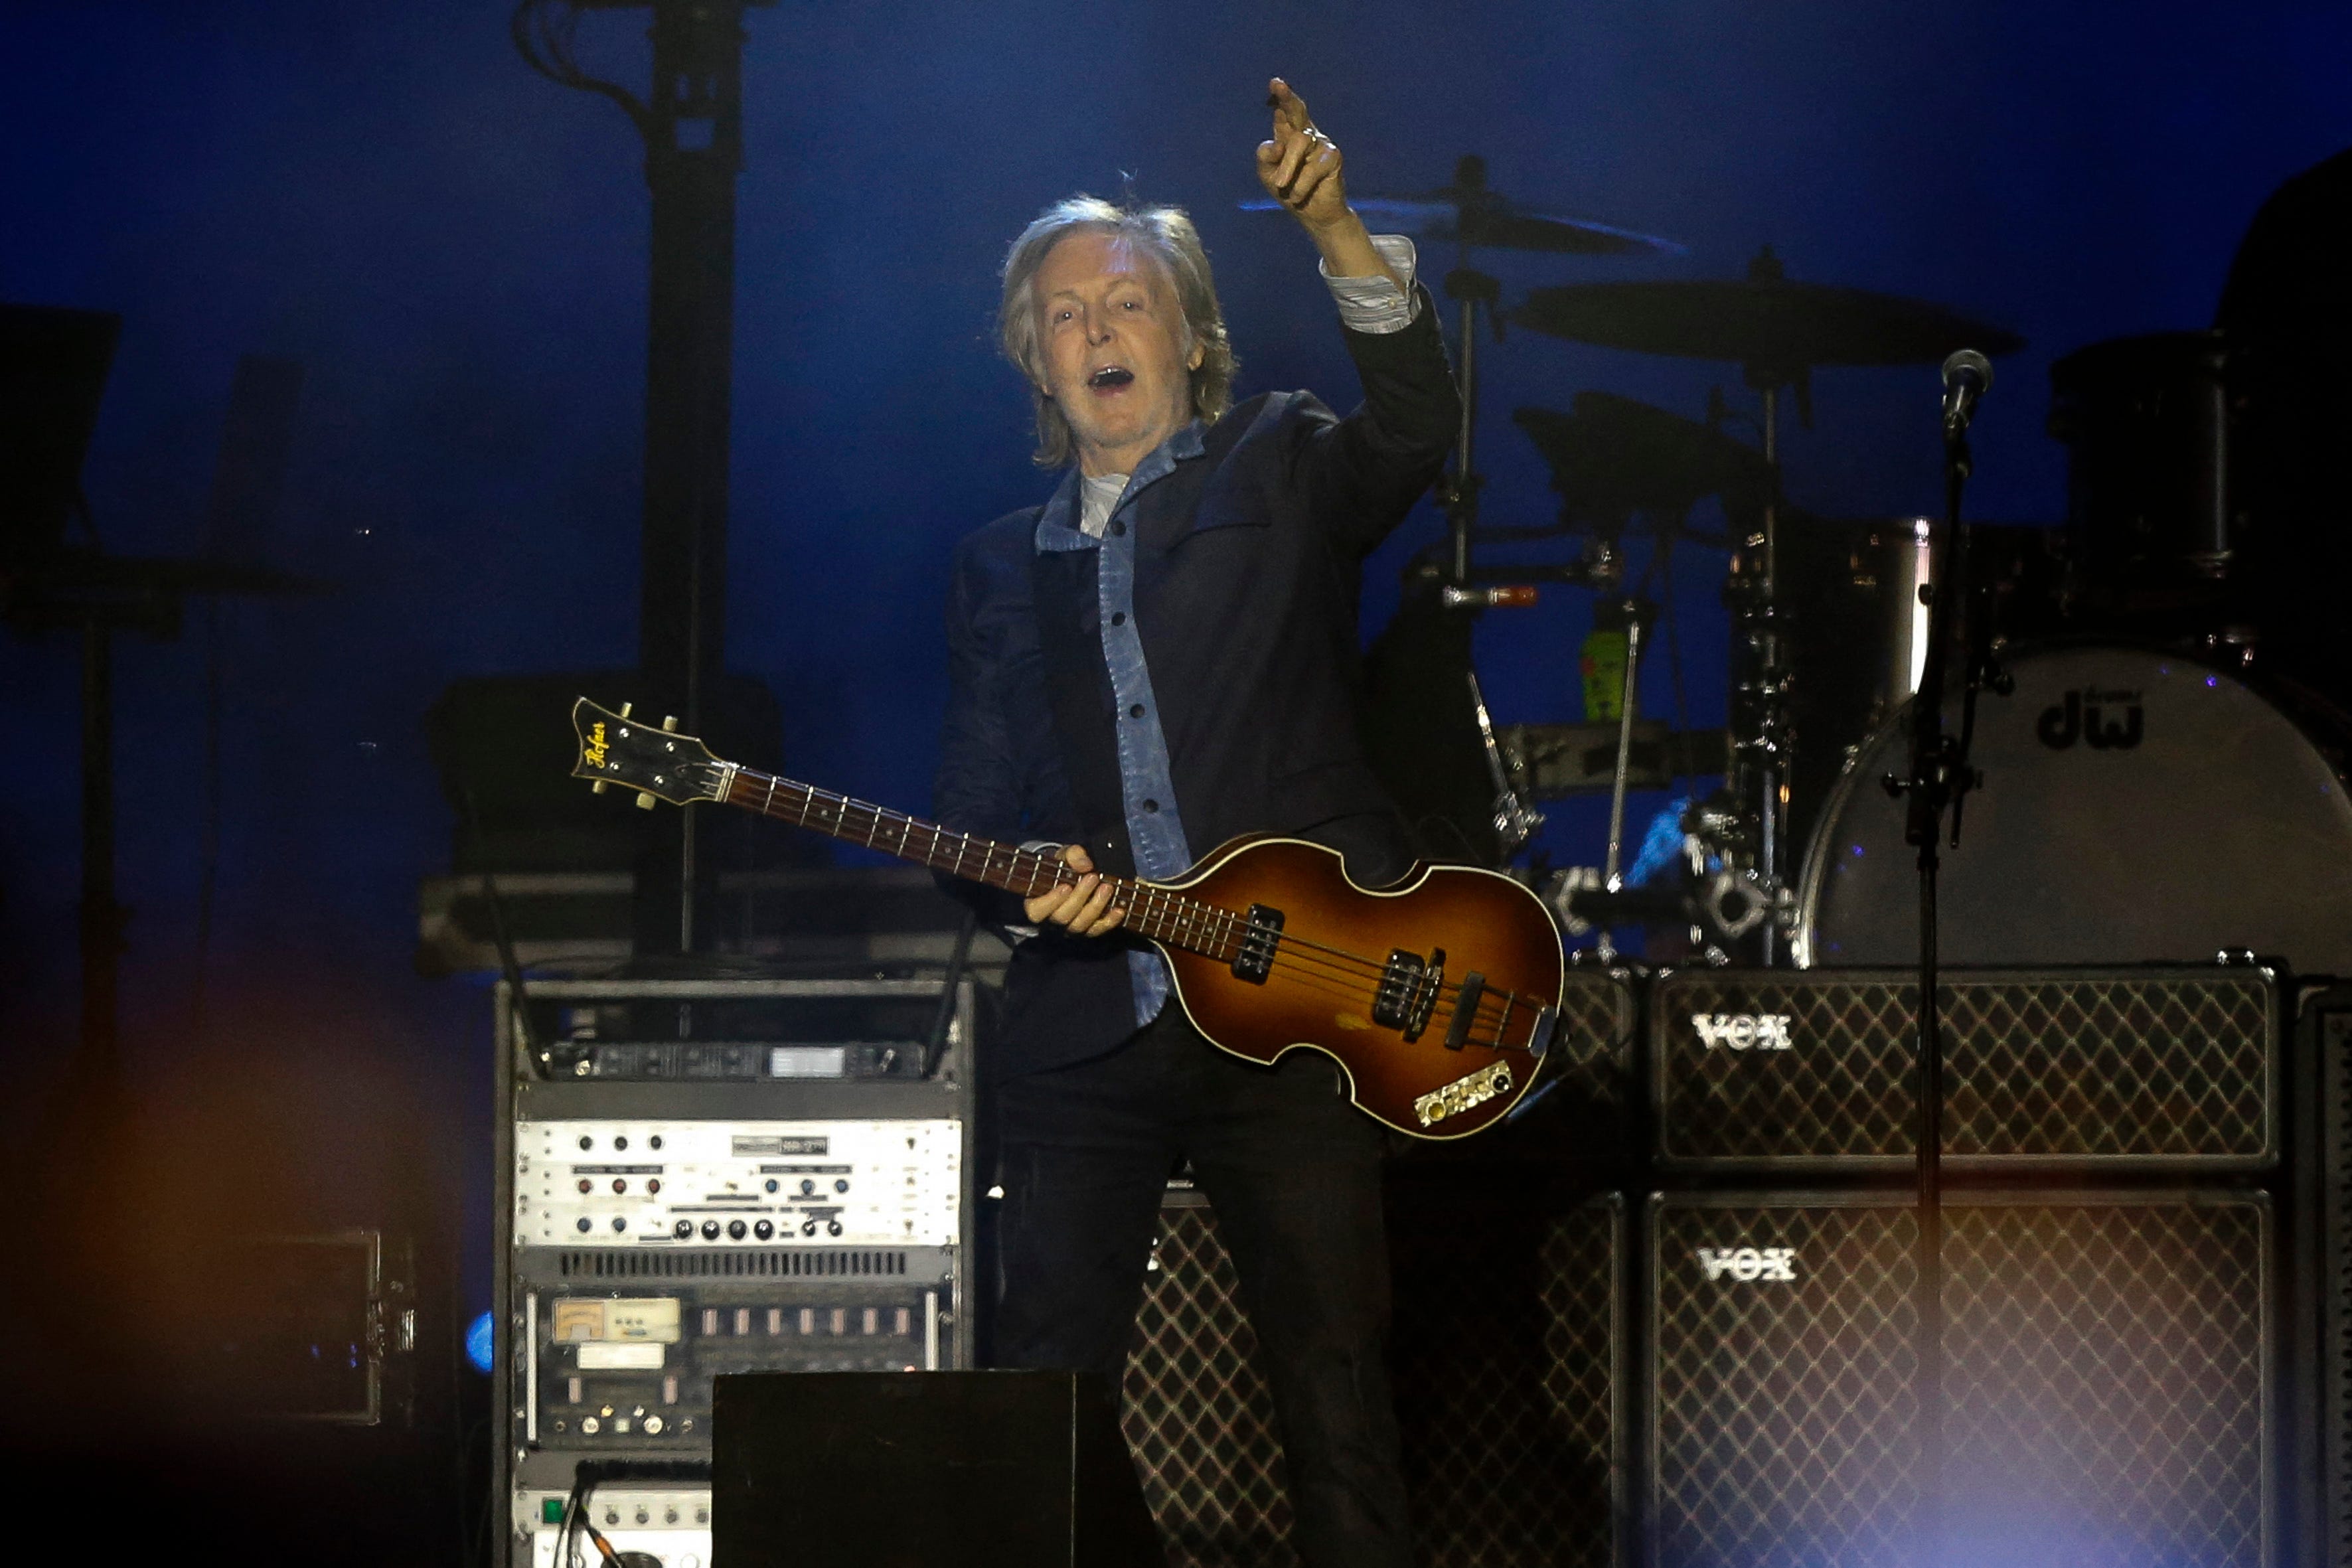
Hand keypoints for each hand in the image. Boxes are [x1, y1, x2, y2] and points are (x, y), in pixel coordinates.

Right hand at [1023, 844, 1127, 936]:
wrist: (1074, 878)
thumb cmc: (1063, 866)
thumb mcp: (1064, 855)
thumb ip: (1072, 855)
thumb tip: (1085, 865)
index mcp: (1036, 904)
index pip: (1036, 911)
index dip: (1050, 901)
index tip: (1065, 886)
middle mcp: (1051, 921)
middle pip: (1062, 917)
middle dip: (1079, 898)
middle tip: (1093, 878)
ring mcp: (1070, 927)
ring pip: (1080, 926)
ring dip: (1095, 907)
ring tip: (1107, 888)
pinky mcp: (1088, 930)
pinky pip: (1098, 930)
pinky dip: (1110, 921)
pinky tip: (1119, 910)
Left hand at [1256, 78, 1348, 231]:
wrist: (1312, 213)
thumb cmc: (1289, 190)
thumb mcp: (1268, 174)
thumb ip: (1266, 157)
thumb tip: (1278, 145)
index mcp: (1287, 134)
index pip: (1284, 111)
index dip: (1281, 96)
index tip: (1275, 82)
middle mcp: (1305, 133)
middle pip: (1297, 110)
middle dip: (1287, 97)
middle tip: (1277, 85)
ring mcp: (1320, 143)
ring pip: (1298, 143)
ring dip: (1286, 168)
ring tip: (1281, 186)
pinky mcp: (1333, 157)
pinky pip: (1311, 169)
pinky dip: (1300, 186)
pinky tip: (1298, 195)